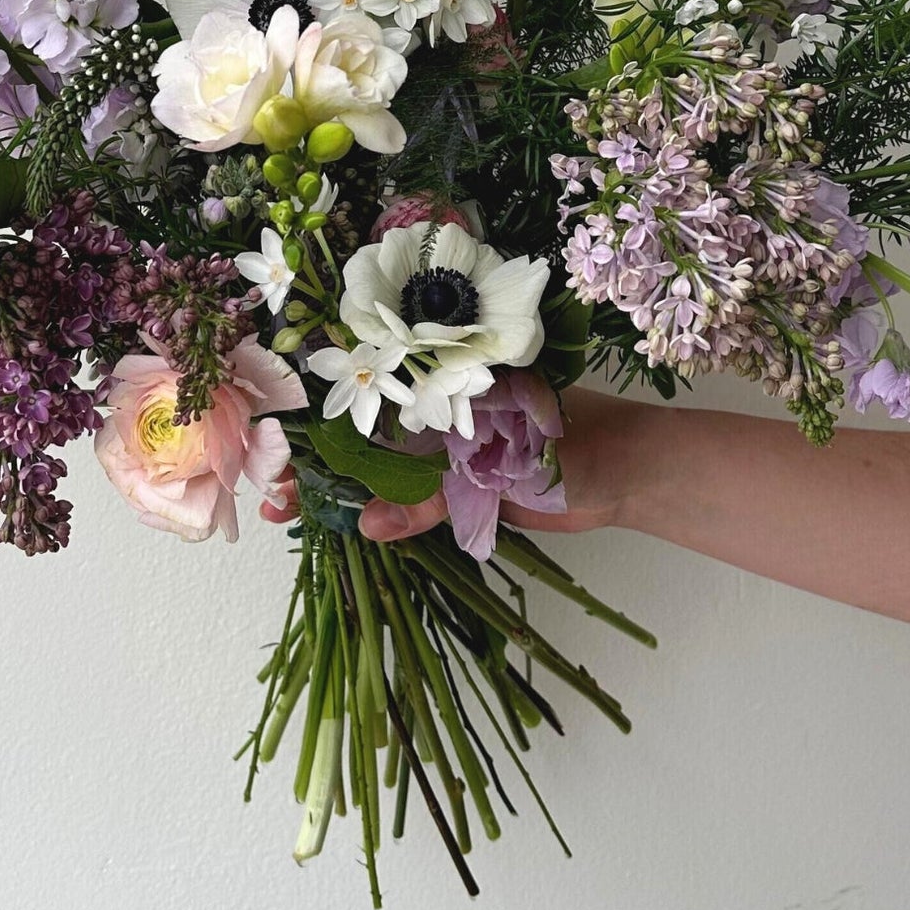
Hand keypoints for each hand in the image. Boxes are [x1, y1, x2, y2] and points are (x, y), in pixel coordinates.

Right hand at [259, 387, 629, 542]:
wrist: (635, 475)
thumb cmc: (582, 443)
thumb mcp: (502, 463)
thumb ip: (437, 495)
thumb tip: (369, 524)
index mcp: (450, 382)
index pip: (373, 392)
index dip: (324, 418)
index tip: (282, 444)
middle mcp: (443, 410)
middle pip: (365, 433)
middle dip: (317, 458)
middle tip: (273, 491)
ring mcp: (452, 449)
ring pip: (381, 469)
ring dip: (339, 489)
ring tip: (288, 511)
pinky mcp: (467, 487)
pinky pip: (413, 501)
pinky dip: (381, 515)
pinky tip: (346, 527)